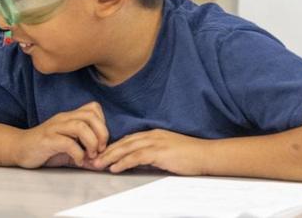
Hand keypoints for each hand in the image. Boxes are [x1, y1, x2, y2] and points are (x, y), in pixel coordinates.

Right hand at [13, 102, 108, 168]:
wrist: (19, 149)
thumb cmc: (45, 148)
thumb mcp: (69, 148)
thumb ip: (85, 153)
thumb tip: (101, 164)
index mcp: (69, 117)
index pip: (93, 109)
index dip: (103, 124)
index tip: (101, 141)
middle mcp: (63, 119)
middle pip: (90, 115)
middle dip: (102, 133)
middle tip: (100, 150)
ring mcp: (54, 128)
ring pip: (80, 126)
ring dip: (91, 143)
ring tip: (90, 155)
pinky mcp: (47, 140)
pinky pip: (68, 143)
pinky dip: (78, 154)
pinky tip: (77, 161)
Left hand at [92, 129, 207, 174]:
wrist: (208, 155)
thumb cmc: (191, 156)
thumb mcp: (168, 152)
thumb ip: (153, 154)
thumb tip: (139, 161)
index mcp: (153, 134)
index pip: (127, 139)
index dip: (112, 146)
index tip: (100, 153)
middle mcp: (151, 135)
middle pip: (123, 142)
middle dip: (106, 151)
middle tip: (92, 159)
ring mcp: (155, 142)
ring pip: (126, 148)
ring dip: (110, 157)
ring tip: (98, 165)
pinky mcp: (159, 152)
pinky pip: (136, 157)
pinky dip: (123, 162)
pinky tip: (115, 167)